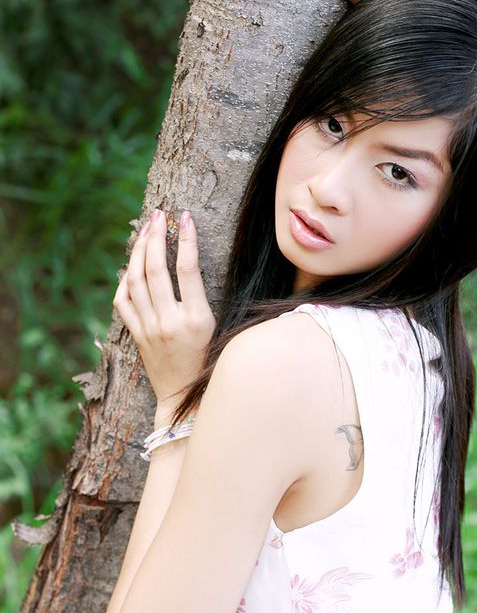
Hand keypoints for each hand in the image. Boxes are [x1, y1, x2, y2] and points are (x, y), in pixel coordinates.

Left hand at [113, 209, 215, 407]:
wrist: (183, 398)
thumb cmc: (209, 362)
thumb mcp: (218, 329)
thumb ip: (204, 298)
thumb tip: (191, 260)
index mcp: (197, 319)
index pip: (188, 269)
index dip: (186, 239)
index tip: (185, 217)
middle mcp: (169, 322)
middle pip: (156, 269)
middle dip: (156, 236)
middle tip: (159, 214)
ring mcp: (149, 329)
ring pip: (135, 280)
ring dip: (139, 251)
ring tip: (146, 229)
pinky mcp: (136, 335)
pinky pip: (122, 300)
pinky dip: (124, 279)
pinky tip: (131, 264)